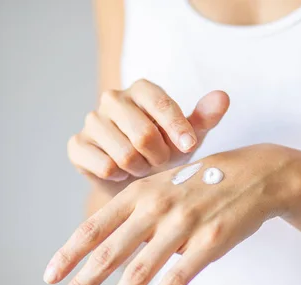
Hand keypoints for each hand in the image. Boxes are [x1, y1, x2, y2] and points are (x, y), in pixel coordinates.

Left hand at [45, 144, 299, 284]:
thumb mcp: (164, 183)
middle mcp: (158, 207)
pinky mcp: (210, 241)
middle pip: (111, 252)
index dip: (70, 254)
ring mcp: (184, 224)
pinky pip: (180, 276)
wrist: (256, 174)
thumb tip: (113, 246)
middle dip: (83, 283)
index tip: (51, 276)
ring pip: (142, 269)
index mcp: (142, 192)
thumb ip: (137, 211)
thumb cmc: (204, 180)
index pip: (95, 227)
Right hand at [67, 79, 229, 182]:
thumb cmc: (167, 150)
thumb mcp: (190, 135)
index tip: (189, 147)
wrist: (137, 178)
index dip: (178, 130)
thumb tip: (223, 97)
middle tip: (161, 161)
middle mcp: (113, 99)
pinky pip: (104, 167)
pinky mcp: (77, 145)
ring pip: (124, 154)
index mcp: (142, 89)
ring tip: (143, 166)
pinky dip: (120, 177)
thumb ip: (205, 116)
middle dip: (159, 156)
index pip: (161, 104)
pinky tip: (124, 174)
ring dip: (141, 169)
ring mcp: (92, 121)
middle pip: (143, 134)